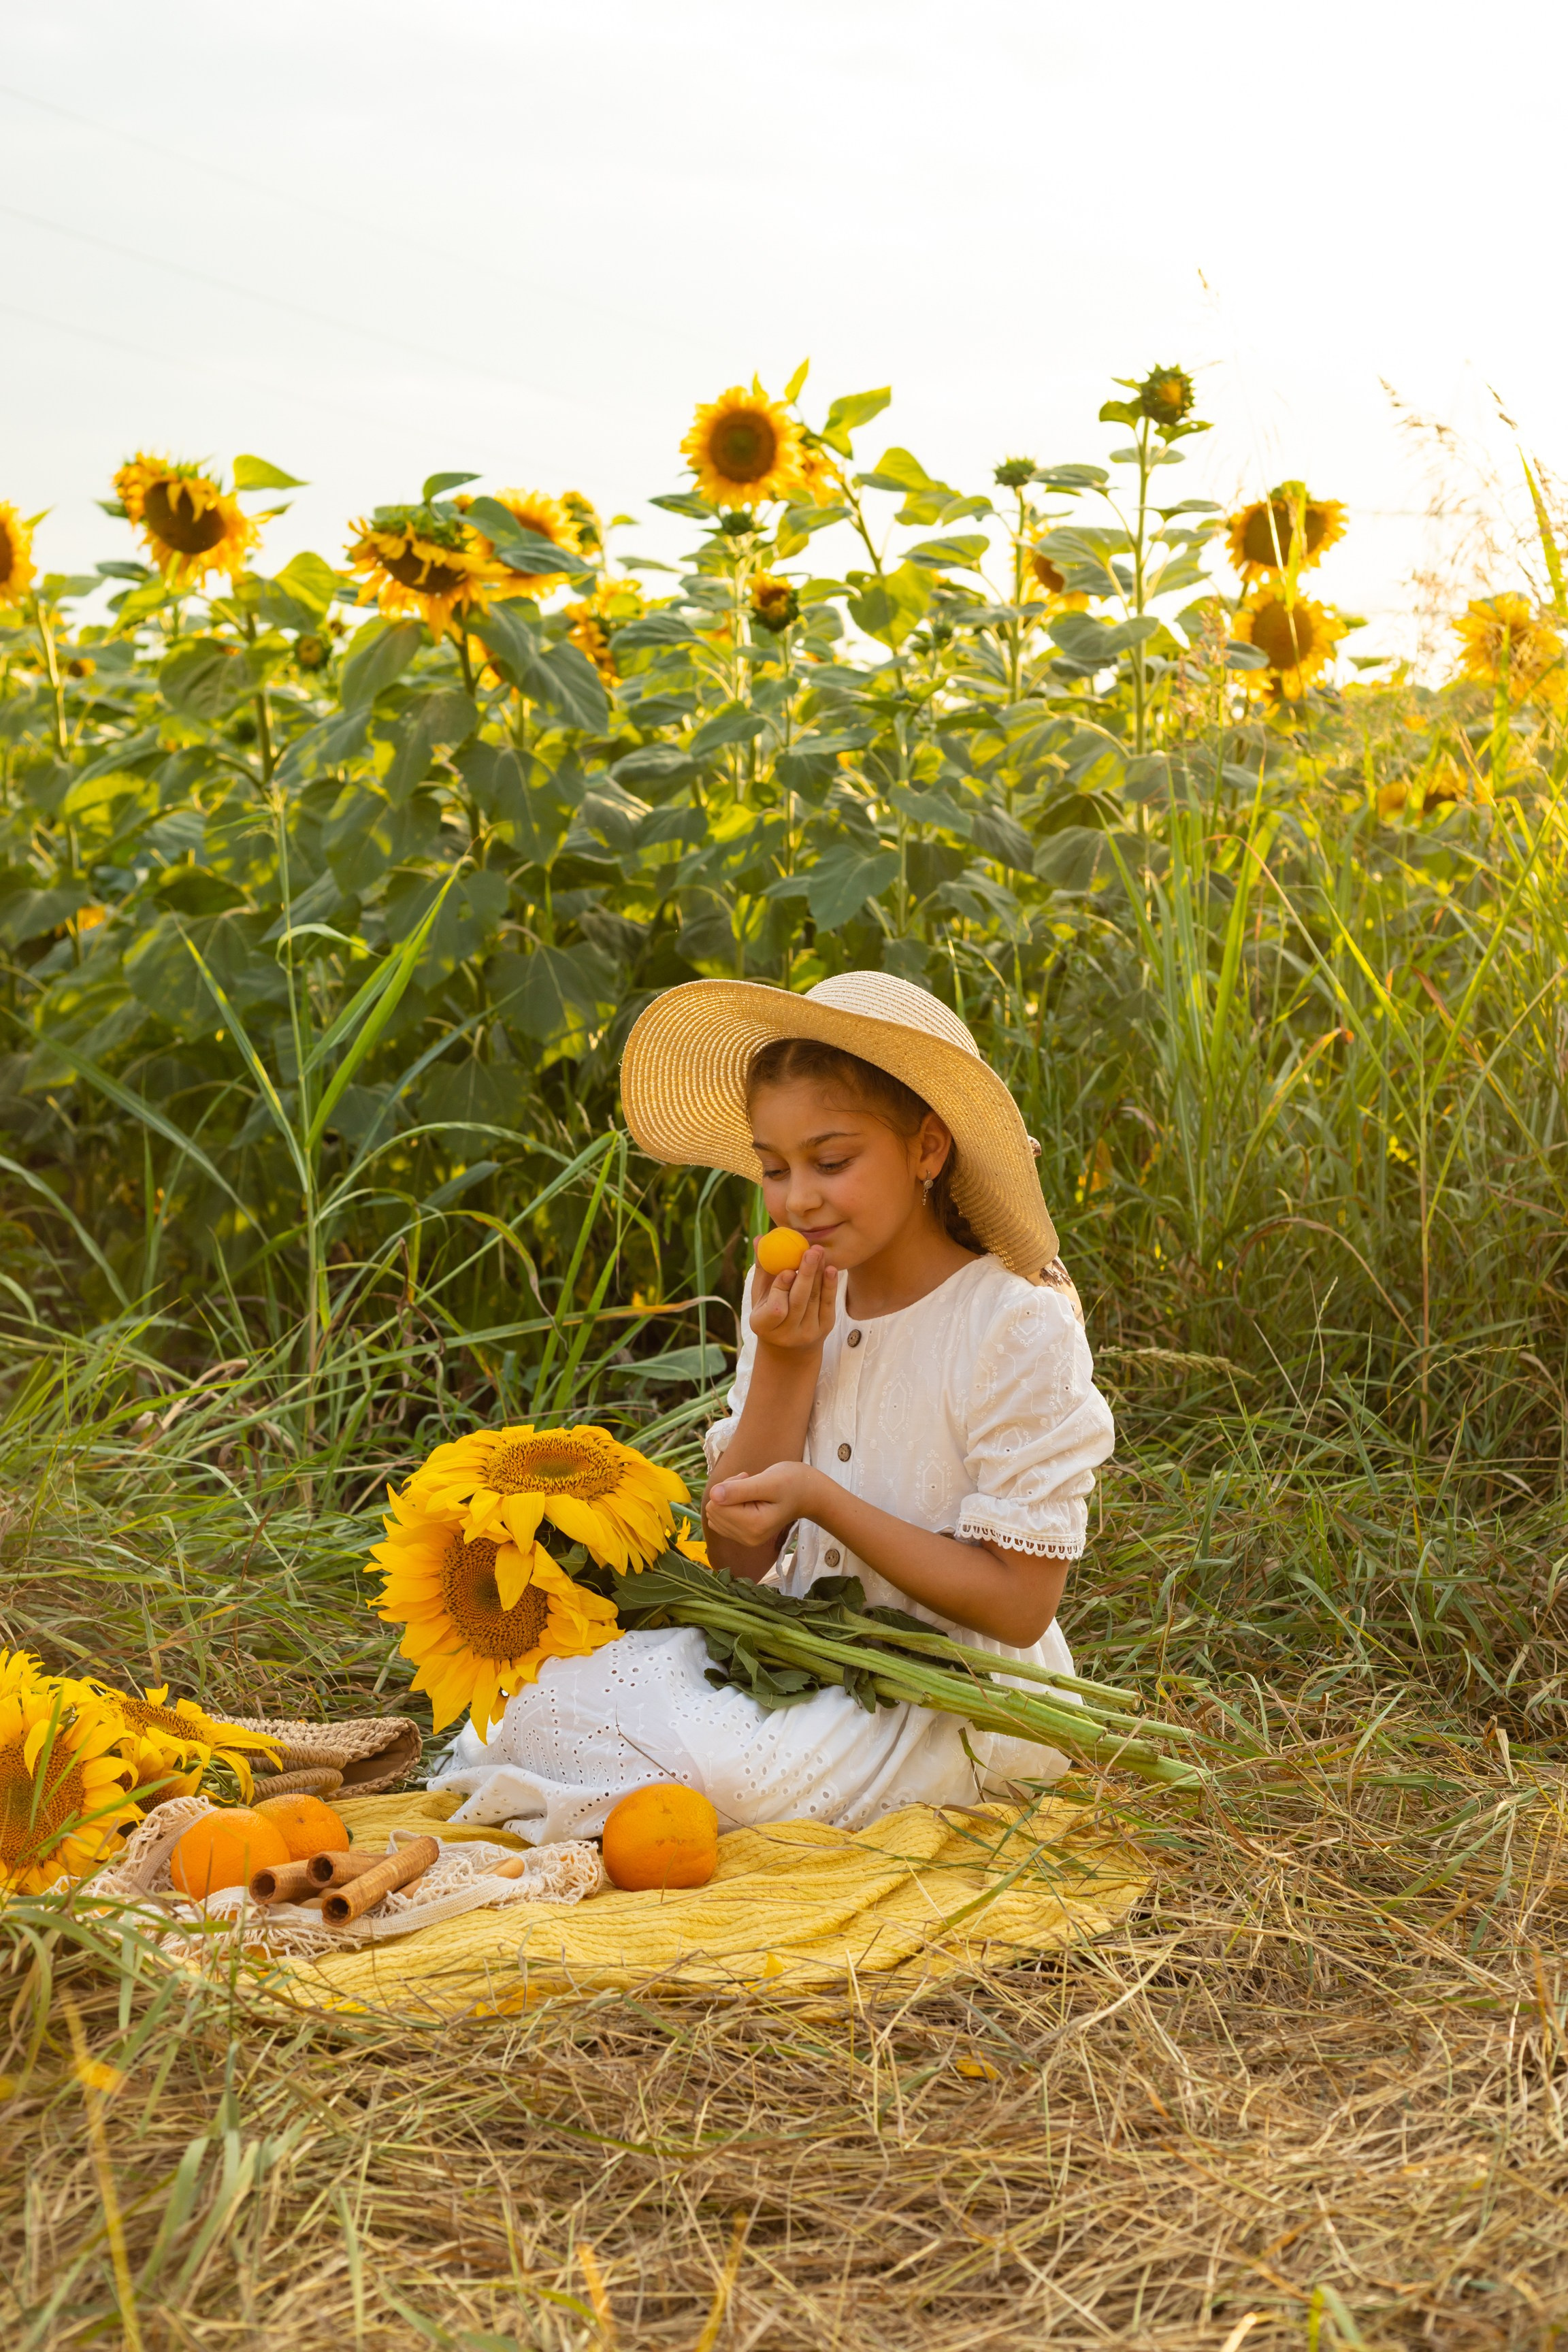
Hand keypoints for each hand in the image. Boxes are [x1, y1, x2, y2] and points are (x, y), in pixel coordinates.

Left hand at [705, 1460, 819, 1549]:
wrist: (808, 1494)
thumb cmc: (791, 1482)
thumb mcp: (768, 1481)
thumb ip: (739, 1490)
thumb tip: (713, 1495)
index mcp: (754, 1526)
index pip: (716, 1505)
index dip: (728, 1486)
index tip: (748, 1478)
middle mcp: (748, 1538)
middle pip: (714, 1511)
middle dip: (728, 1492)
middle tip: (749, 1483)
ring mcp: (746, 1539)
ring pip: (715, 1515)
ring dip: (729, 1498)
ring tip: (751, 1490)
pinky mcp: (744, 1536)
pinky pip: (720, 1520)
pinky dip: (730, 1506)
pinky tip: (748, 1498)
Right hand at [748, 1242, 837, 1355]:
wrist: (789, 1344)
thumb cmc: (769, 1310)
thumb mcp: (760, 1294)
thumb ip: (762, 1268)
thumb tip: (759, 1238)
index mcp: (763, 1326)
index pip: (775, 1308)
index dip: (781, 1290)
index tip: (788, 1270)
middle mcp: (786, 1334)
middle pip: (799, 1302)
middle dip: (807, 1274)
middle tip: (811, 1251)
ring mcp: (807, 1333)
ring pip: (815, 1299)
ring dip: (819, 1274)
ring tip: (819, 1252)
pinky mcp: (824, 1329)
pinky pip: (828, 1303)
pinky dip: (830, 1285)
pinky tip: (830, 1268)